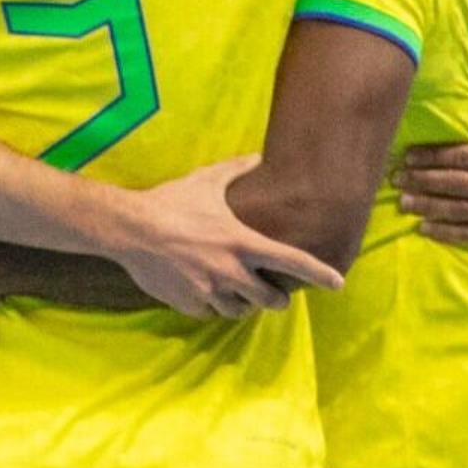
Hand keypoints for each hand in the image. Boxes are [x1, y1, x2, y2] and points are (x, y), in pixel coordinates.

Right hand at [107, 157, 340, 316]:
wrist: (129, 229)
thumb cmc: (170, 201)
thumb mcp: (206, 181)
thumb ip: (237, 171)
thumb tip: (259, 154)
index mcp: (242, 242)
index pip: (292, 261)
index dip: (319, 273)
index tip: (337, 283)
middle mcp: (231, 271)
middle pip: (271, 299)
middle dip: (277, 298)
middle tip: (278, 295)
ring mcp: (209, 291)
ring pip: (240, 311)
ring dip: (244, 304)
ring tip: (239, 293)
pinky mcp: (188, 303)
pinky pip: (211, 313)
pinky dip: (214, 306)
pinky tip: (209, 293)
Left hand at [395, 98, 467, 254]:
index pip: (463, 157)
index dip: (432, 157)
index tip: (408, 156)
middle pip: (455, 184)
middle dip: (422, 181)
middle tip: (395, 178)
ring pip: (459, 211)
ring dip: (427, 207)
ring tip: (402, 202)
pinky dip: (446, 233)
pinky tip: (425, 229)